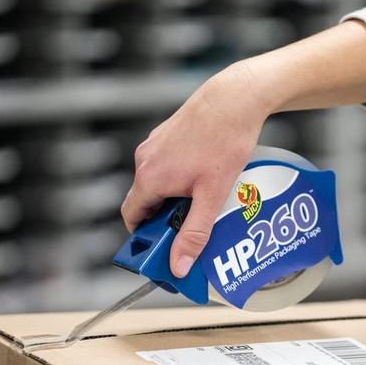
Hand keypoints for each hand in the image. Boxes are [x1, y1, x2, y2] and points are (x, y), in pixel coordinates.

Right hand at [121, 63, 267, 276]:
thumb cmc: (224, 142)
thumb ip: (194, 232)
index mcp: (149, 177)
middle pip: (146, 201)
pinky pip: (167, 165)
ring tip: (205, 200)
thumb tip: (178, 266)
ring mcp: (155, 144)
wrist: (234, 98)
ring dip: (175, 197)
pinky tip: (207, 176)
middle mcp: (145, 159)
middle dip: (165, 218)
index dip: (144, 236)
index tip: (163, 246)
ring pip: (158, 182)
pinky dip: (180, 177)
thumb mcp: (212, 195)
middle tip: (193, 227)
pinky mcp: (167, 134)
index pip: (131, 217)